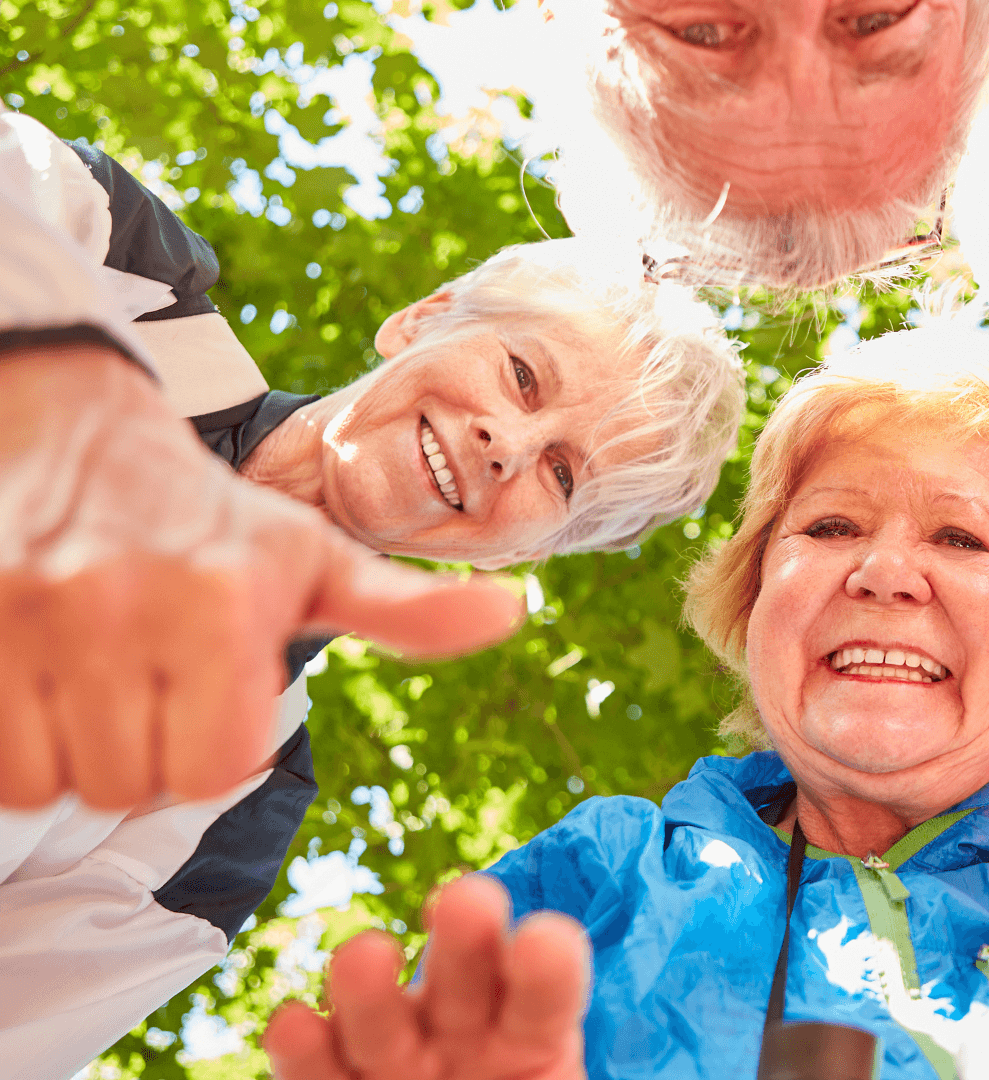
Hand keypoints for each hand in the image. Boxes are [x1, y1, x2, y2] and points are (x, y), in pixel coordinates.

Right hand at [0, 346, 524, 809]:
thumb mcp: (316, 560)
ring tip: (89, 674)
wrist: (63, 431)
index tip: (206, 692)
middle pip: (131, 785)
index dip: (213, 747)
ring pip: (50, 782)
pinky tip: (35, 680)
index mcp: (227, 595)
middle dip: (141, 752)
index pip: (219, 770)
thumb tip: (512, 611)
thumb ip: (407, 610)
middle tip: (142, 681)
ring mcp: (24, 609)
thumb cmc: (209, 522)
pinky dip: (11, 744)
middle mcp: (122, 598)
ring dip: (70, 752)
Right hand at [264, 874, 589, 1079]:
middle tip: (468, 898)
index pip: (545, 995)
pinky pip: (318, 1069)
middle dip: (466, 937)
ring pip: (381, 1022)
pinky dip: (302, 1049)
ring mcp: (398, 1060)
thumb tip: (586, 1062)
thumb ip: (552, 1072)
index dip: (546, 967)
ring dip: (371, 987)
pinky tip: (292, 1024)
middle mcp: (463, 1031)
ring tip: (367, 953)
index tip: (543, 939)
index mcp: (532, 1032)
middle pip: (464, 980)